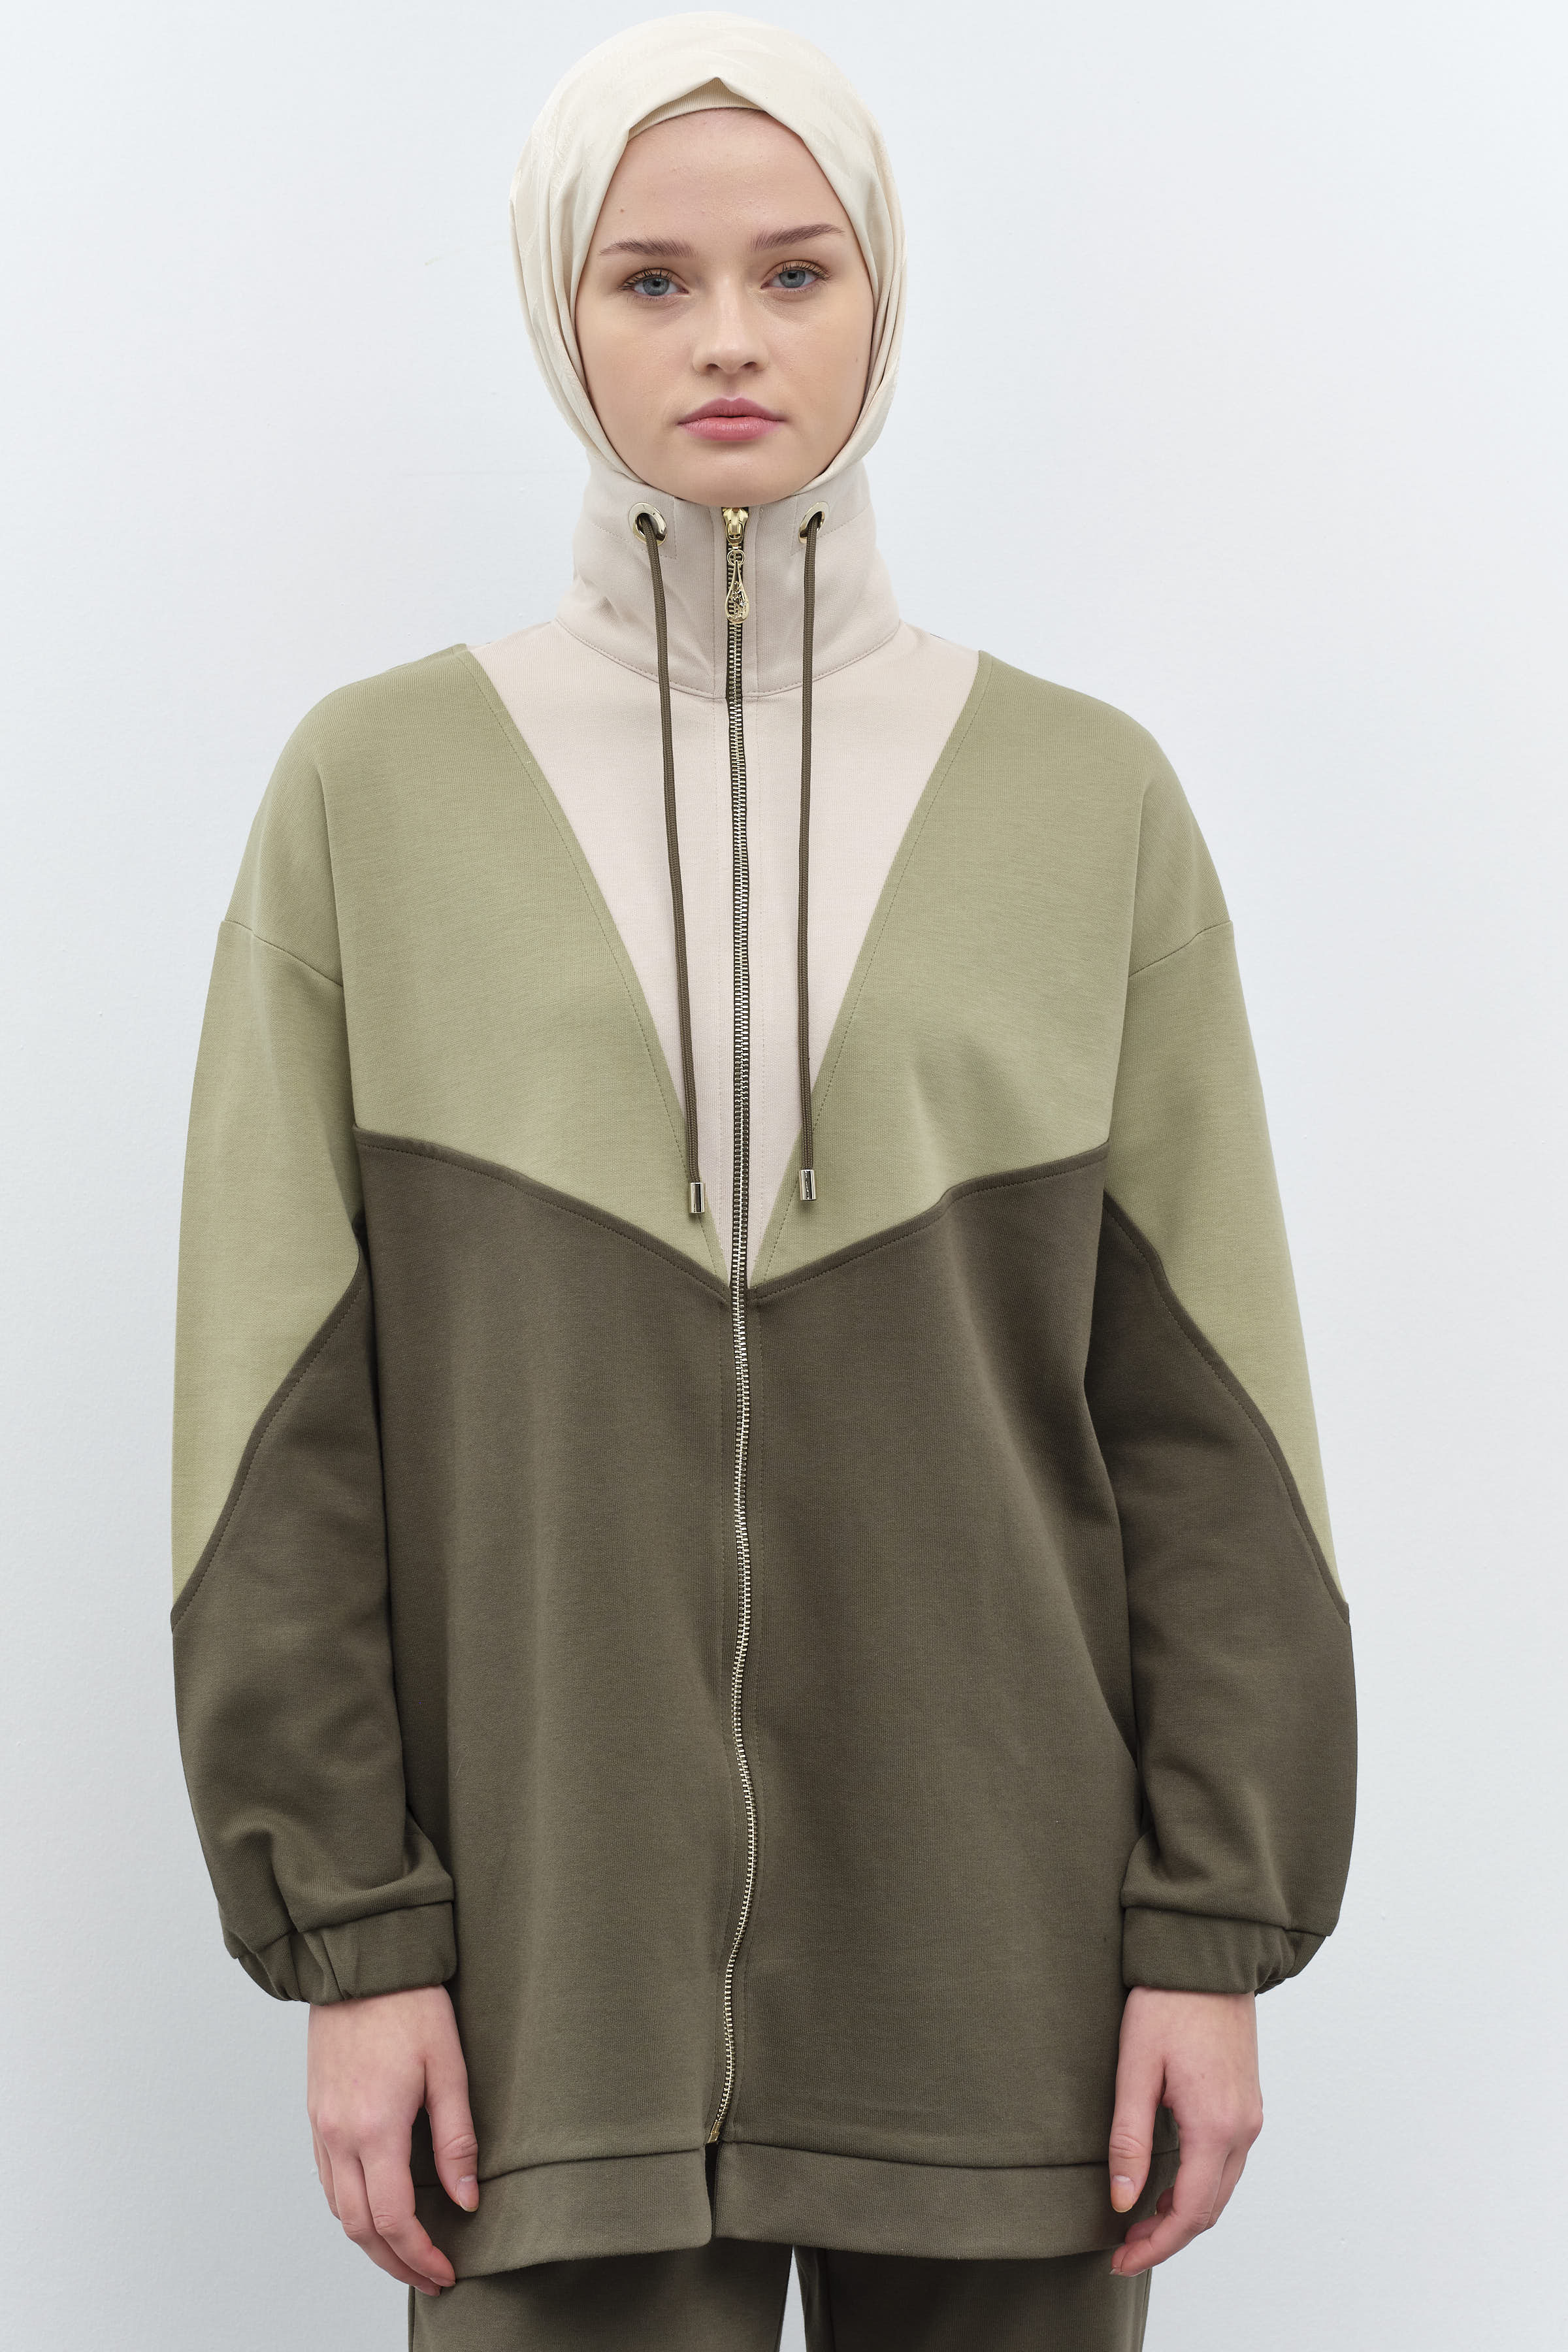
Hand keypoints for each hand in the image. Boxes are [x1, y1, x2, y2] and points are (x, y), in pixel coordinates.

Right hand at [307, 1985, 477, 2296]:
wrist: (361, 1962)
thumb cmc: (411, 2004)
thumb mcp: (449, 2066)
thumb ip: (457, 2138)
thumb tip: (466, 2200)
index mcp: (374, 2127)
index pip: (392, 2219)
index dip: (420, 2255)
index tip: (447, 2270)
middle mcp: (339, 2134)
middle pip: (359, 2228)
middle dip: (395, 2262)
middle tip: (430, 2276)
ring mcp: (321, 2125)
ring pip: (338, 2209)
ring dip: (370, 2242)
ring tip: (407, 2253)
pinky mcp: (316, 2113)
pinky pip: (327, 2180)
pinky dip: (350, 2209)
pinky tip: (376, 2209)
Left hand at [1107, 1987, 1261, 2278]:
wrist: (1206, 1956)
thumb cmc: (1166, 2003)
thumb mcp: (1135, 2069)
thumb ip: (1129, 2139)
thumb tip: (1122, 2201)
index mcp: (1216, 2125)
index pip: (1190, 2212)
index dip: (1156, 2246)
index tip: (1121, 2261)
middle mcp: (1243, 2127)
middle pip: (1210, 2209)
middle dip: (1168, 2237)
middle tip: (1123, 2249)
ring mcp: (1250, 2115)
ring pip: (1220, 2188)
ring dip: (1183, 2214)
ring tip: (1138, 2222)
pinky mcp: (1246, 2102)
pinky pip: (1226, 2163)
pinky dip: (1198, 2186)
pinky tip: (1167, 2184)